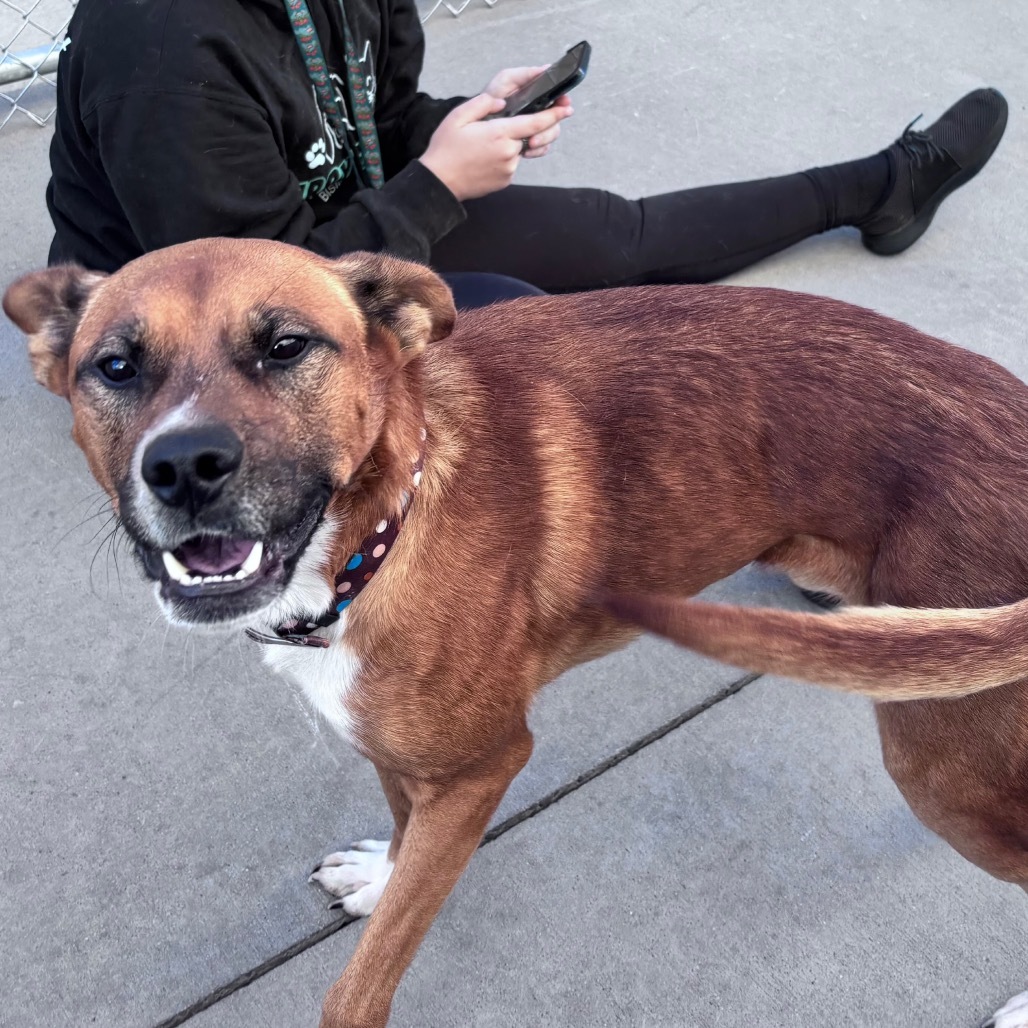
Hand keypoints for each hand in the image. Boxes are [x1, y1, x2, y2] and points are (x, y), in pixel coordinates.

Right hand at [418, 92, 571, 200]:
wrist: (440, 182)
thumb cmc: (445, 149)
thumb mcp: (458, 117)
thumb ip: (482, 103)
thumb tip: (501, 102)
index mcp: (499, 133)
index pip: (535, 122)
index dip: (554, 115)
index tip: (566, 109)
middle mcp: (508, 152)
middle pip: (527, 136)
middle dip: (520, 130)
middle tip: (501, 129)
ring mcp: (508, 169)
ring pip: (518, 150)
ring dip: (509, 144)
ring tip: (483, 146)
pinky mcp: (505, 180)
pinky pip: (511, 164)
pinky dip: (503, 158)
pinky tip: (483, 158)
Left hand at [483, 66, 573, 158]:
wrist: (474, 121)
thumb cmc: (491, 96)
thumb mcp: (506, 80)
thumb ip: (525, 74)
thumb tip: (546, 69)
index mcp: (537, 96)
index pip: (557, 99)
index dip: (563, 102)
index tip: (563, 105)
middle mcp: (538, 112)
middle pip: (557, 119)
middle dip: (551, 125)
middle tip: (542, 129)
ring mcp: (535, 128)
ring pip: (551, 134)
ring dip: (544, 139)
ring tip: (531, 143)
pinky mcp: (529, 142)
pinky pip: (542, 149)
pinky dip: (537, 150)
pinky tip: (527, 150)